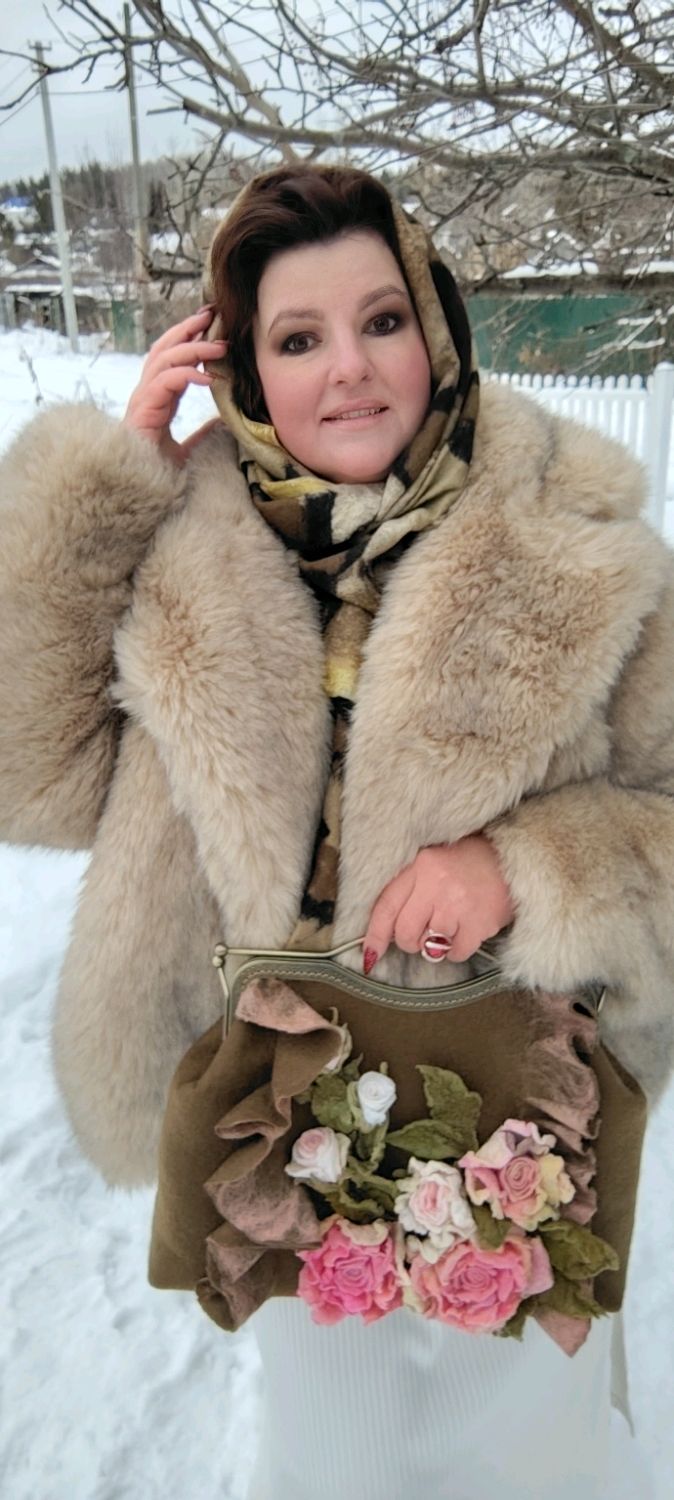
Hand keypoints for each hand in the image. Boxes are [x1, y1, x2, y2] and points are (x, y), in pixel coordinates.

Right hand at [122, 306, 226, 466]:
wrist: (138, 492)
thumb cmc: (156, 473)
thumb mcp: (186, 451)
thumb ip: (201, 435)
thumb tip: (222, 422)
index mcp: (156, 398)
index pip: (170, 357)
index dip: (188, 338)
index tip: (210, 324)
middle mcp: (146, 393)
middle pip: (163, 348)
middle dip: (187, 329)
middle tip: (212, 315)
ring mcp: (142, 399)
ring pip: (164, 359)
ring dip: (193, 349)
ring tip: (220, 346)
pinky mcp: (143, 409)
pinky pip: (164, 382)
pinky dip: (186, 374)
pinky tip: (207, 378)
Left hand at [362, 836, 514, 972]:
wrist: (513, 860)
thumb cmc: (469, 863)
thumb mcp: (433, 862)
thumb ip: (410, 888)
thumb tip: (386, 929)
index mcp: (421, 865)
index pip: (387, 905)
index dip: (375, 934)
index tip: (370, 953)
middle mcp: (436, 883)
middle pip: (405, 932)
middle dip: (409, 942)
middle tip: (421, 935)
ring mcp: (458, 904)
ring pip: (429, 946)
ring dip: (435, 945)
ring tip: (449, 927)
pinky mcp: (479, 923)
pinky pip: (456, 952)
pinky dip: (457, 950)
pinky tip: (464, 933)